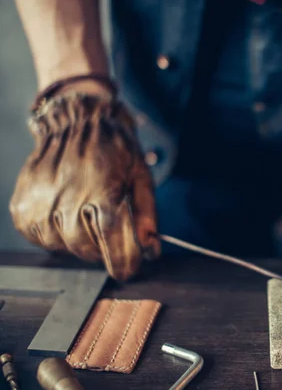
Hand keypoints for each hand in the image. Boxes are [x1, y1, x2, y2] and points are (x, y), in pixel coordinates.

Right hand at [10, 86, 159, 280]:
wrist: (75, 120)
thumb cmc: (114, 148)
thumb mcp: (141, 177)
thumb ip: (147, 216)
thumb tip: (151, 250)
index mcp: (102, 196)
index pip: (115, 248)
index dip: (125, 265)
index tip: (130, 269)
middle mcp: (68, 203)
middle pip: (89, 252)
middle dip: (104, 250)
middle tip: (110, 231)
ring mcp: (41, 206)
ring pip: (65, 248)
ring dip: (80, 241)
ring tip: (86, 214)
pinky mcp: (22, 208)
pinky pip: (42, 239)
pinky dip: (56, 234)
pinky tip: (66, 213)